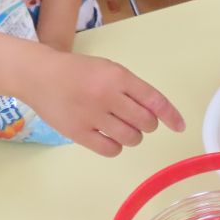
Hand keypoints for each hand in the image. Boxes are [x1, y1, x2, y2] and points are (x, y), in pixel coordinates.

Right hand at [26, 51, 184, 156]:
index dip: (171, 116)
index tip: (180, 126)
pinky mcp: (78, 133)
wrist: (39, 75)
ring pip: (132, 138)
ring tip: (121, 127)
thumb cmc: (79, 72)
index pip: (155, 100)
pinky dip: (116, 146)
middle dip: (148, 124)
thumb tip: (158, 112)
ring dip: (133, 136)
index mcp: (118, 77)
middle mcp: (107, 96)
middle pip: (146, 122)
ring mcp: (92, 116)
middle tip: (137, 120)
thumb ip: (134, 89)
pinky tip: (109, 138)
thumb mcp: (110, 70)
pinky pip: (111, 149)